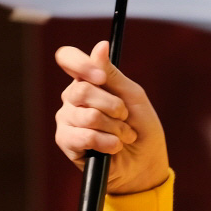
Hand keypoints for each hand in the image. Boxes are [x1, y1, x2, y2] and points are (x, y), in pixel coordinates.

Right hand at [54, 41, 168, 195]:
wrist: (144, 164)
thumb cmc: (141, 128)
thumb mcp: (133, 97)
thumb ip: (113, 74)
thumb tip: (100, 45)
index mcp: (87, 80)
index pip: (68, 58)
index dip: (81, 64)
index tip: (101, 77)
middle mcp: (72, 97)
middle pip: (82, 90)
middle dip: (113, 106)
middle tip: (125, 117)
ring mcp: (66, 119)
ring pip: (87, 116)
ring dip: (115, 128)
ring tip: (123, 136)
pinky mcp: (66, 142)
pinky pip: (84, 137)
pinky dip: (107, 143)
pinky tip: (113, 148)